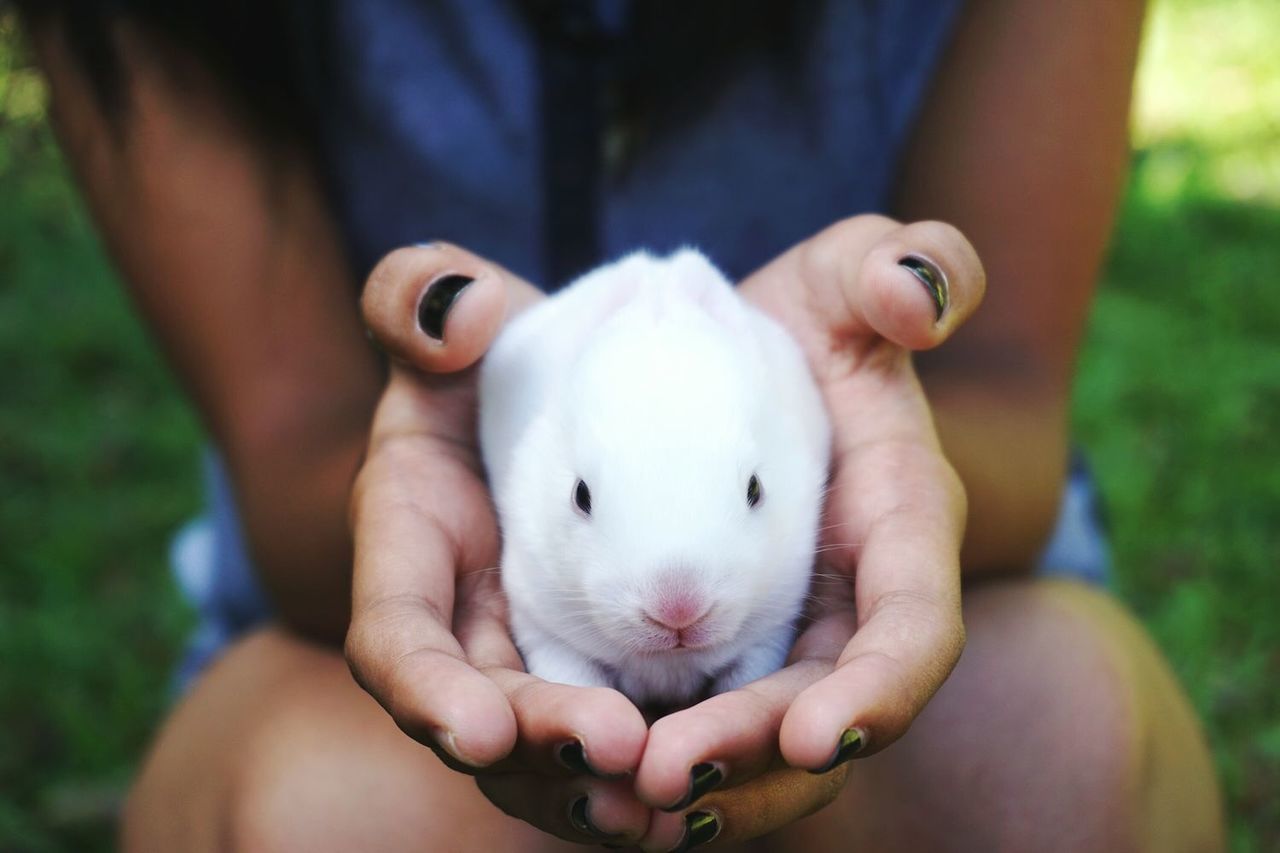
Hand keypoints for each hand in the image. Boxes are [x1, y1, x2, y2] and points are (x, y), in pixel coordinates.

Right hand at [346, 243, 652, 844]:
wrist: (548, 386)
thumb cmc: (487, 349)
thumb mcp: (446, 308)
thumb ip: (422, 294)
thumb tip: (456, 315)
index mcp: (410, 542)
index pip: (395, 635)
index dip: (426, 691)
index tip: (477, 730)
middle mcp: (461, 616)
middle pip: (483, 713)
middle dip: (539, 743)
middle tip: (619, 748)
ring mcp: (529, 645)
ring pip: (551, 744)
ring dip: (599, 780)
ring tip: (671, 794)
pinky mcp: (599, 653)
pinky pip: (620, 724)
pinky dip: (655, 761)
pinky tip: (712, 780)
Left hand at [626, 216, 984, 848]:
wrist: (750, 359)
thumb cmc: (814, 315)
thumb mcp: (847, 267)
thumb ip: (895, 262)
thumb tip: (916, 296)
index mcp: (902, 522)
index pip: (918, 625)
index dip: (884, 689)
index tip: (825, 736)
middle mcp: (856, 599)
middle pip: (829, 713)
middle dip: (761, 757)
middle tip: (668, 776)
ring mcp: (792, 630)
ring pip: (763, 742)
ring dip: (705, 781)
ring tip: (619, 796)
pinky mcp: (727, 642)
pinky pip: (703, 719)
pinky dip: (659, 756)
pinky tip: (597, 778)